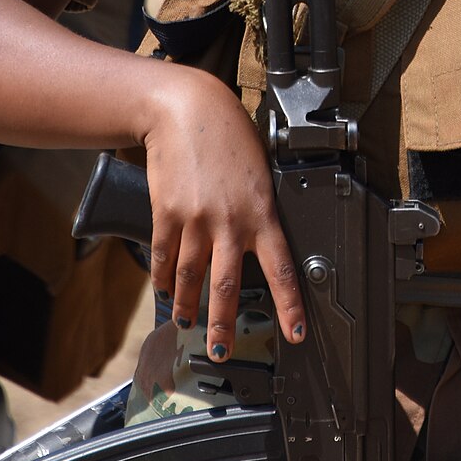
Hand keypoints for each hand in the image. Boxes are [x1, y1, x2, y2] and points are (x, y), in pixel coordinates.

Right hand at [138, 64, 305, 357]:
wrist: (186, 109)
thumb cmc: (228, 135)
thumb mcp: (258, 172)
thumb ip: (258, 210)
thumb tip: (255, 245)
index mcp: (262, 212)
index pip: (281, 268)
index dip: (290, 305)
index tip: (295, 333)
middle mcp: (230, 221)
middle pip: (227, 287)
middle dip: (223, 325)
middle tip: (221, 351)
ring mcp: (195, 220)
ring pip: (192, 277)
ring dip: (188, 306)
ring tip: (187, 323)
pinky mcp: (166, 213)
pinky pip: (165, 256)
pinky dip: (165, 277)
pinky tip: (166, 290)